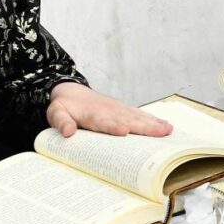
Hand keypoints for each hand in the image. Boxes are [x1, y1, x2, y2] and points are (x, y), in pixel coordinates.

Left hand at [46, 82, 170, 138]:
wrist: (70, 90)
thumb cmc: (64, 106)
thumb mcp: (55, 113)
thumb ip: (61, 122)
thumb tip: (67, 131)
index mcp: (92, 114)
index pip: (103, 121)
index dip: (113, 126)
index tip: (124, 131)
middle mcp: (109, 111)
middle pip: (128, 120)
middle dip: (144, 127)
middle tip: (160, 133)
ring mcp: (118, 110)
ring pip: (137, 117)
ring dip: (153, 124)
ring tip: (168, 130)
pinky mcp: (124, 110)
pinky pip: (140, 115)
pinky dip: (153, 120)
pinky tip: (165, 126)